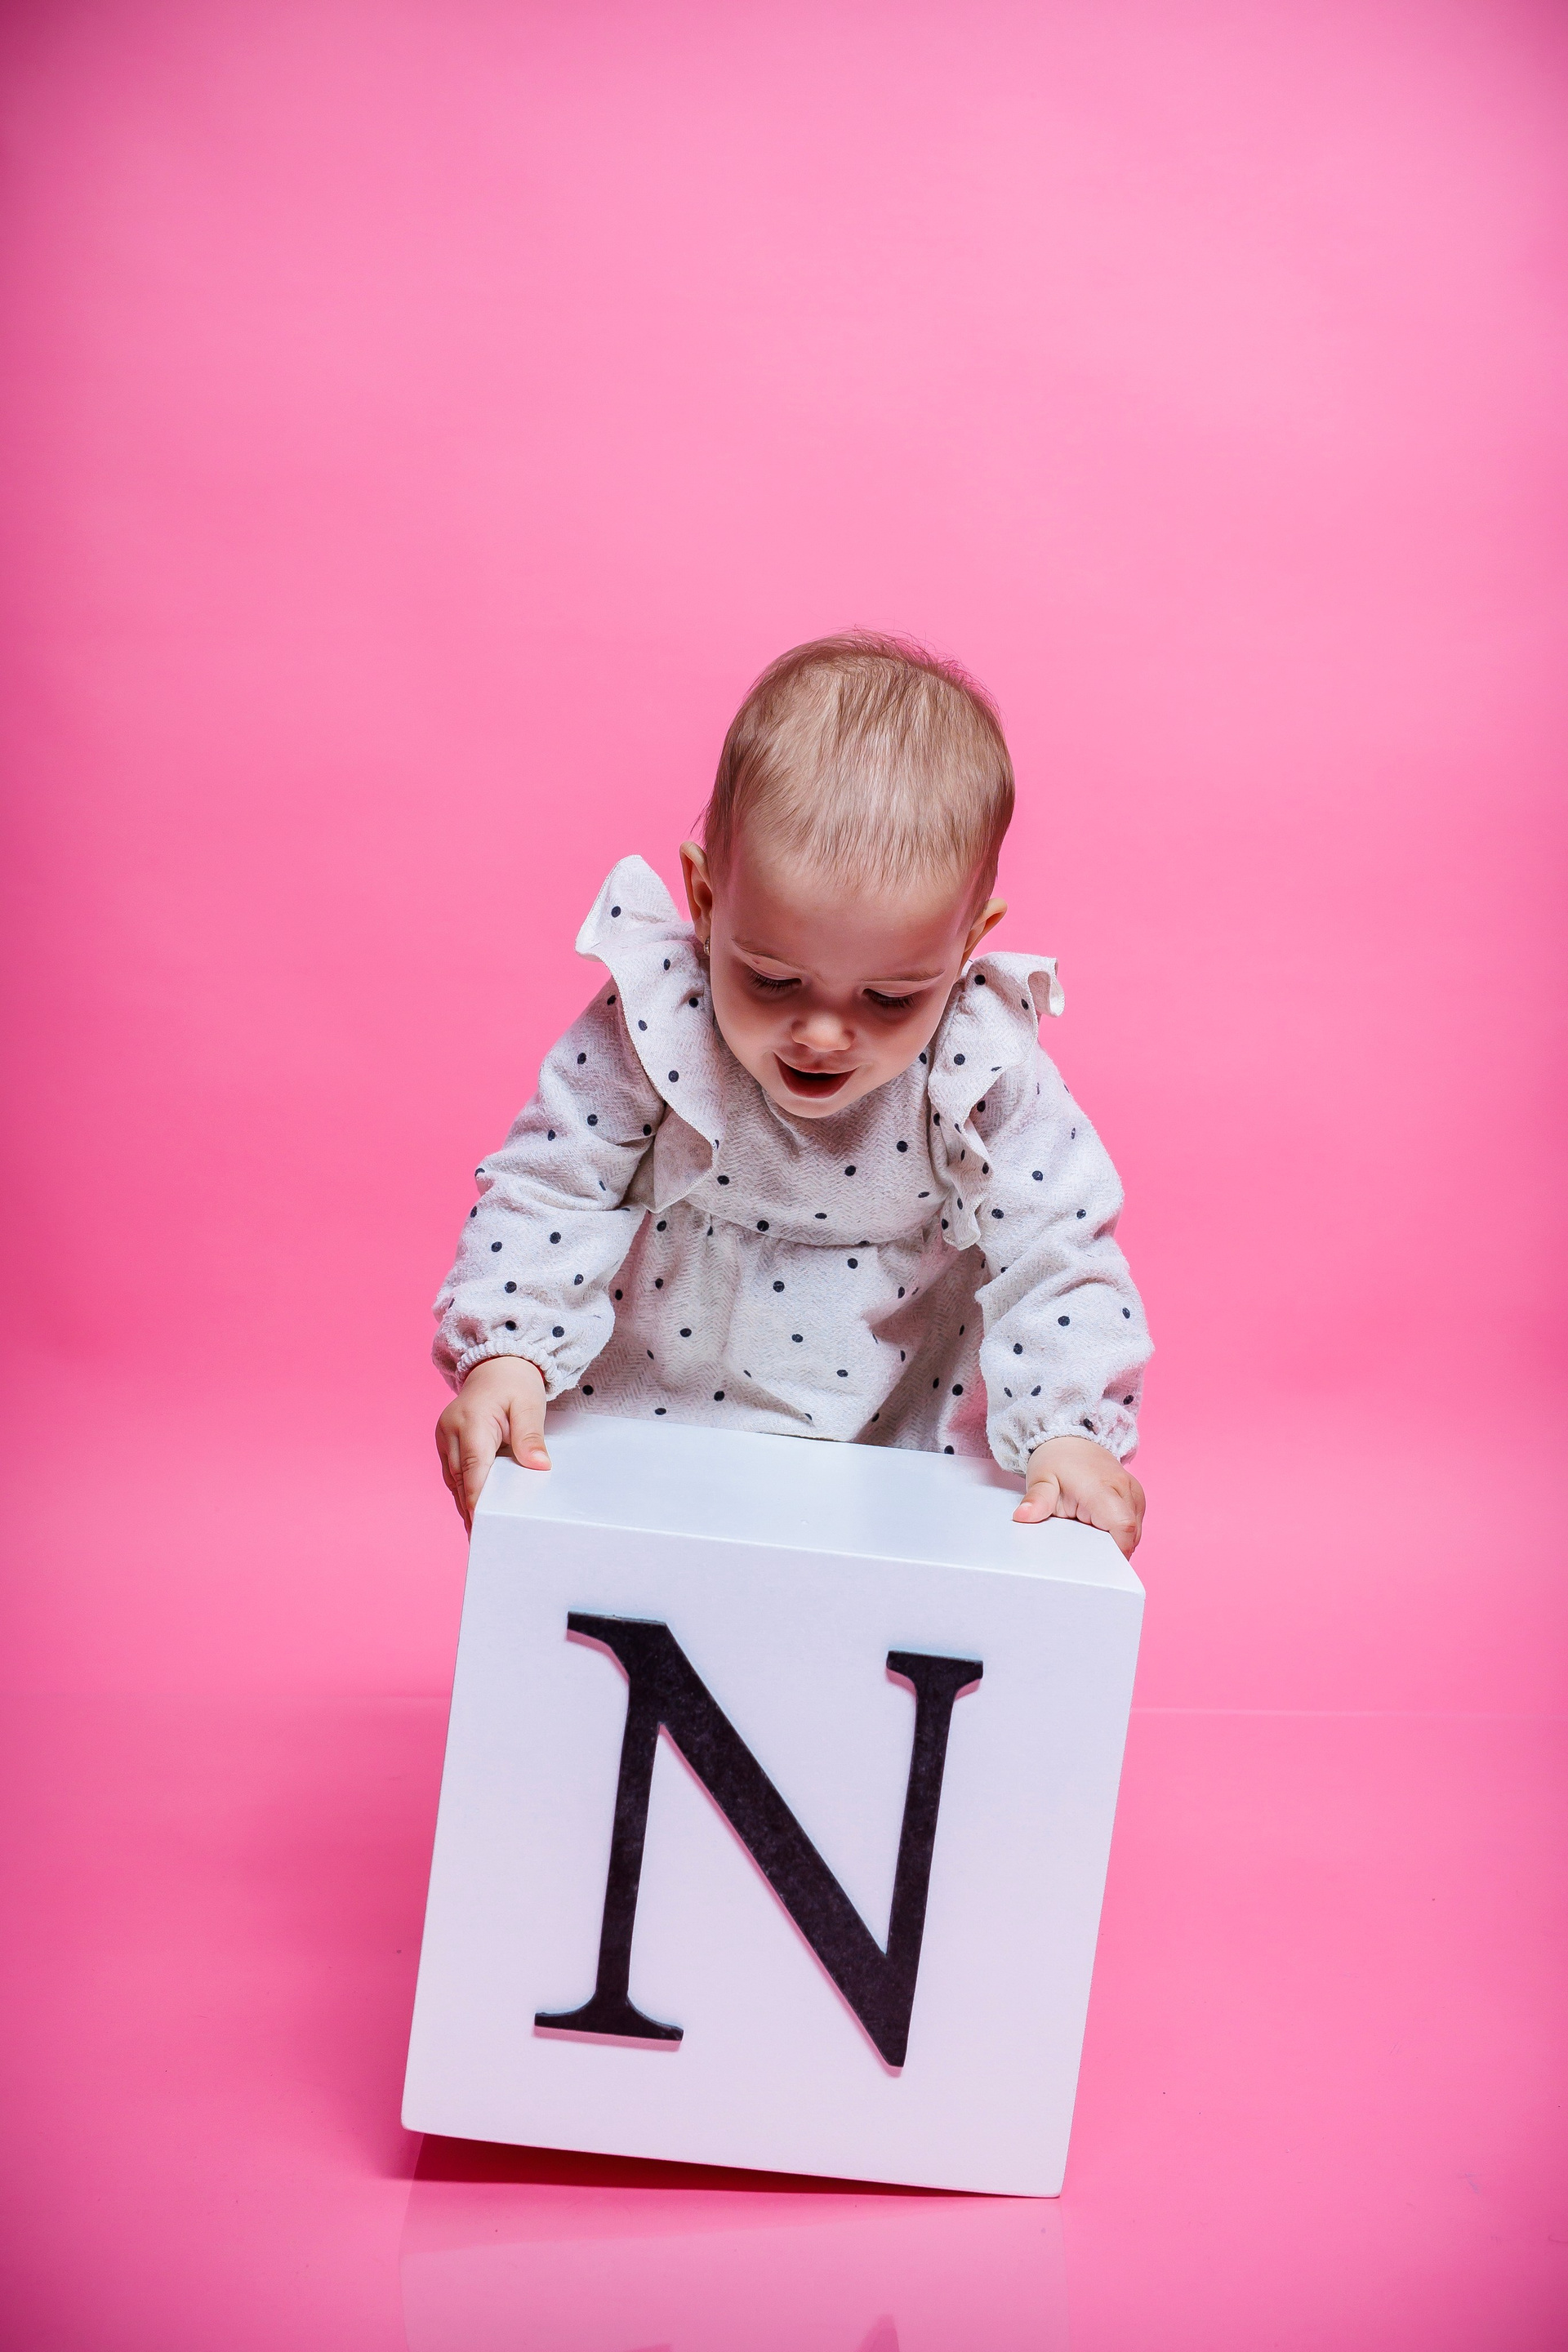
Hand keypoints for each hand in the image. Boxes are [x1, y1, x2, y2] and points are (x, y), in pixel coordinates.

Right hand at [435, 1356, 549, 1530]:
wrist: (498, 1364)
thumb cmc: (515, 1383)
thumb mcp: (530, 1406)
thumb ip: (530, 1437)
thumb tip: (538, 1467)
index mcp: (471, 1422)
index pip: (473, 1471)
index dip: (476, 1502)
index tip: (483, 1528)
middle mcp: (451, 1430)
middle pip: (460, 1480)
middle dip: (471, 1509)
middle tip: (485, 1539)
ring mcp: (445, 1435)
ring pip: (453, 1479)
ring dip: (465, 1502)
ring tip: (479, 1531)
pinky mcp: (446, 1440)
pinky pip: (453, 1471)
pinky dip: (463, 1488)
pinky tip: (474, 1507)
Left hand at [1014, 1433, 1144, 1557]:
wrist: (1071, 1437)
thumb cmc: (1057, 1460)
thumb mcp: (1042, 1479)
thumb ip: (1036, 1501)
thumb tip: (1022, 1517)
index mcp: (1102, 1489)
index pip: (1122, 1528)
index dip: (1113, 1551)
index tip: (1093, 1558)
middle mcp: (1125, 1490)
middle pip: (1130, 1535)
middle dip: (1110, 1549)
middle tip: (1083, 1543)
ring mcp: (1134, 1493)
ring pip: (1134, 1532)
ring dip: (1115, 1539)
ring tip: (1088, 1529)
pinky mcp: (1137, 1497)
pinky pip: (1134, 1525)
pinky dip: (1119, 1531)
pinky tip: (1099, 1525)